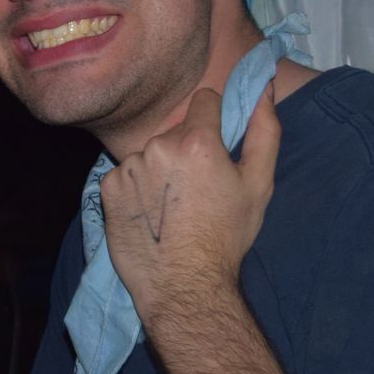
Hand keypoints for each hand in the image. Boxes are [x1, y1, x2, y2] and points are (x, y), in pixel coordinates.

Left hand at [99, 83, 279, 326]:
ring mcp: (129, 166)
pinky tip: (150, 213)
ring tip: (172, 205)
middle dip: (187, 149)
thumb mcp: (258, 184)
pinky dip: (137, 187)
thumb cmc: (226, 236)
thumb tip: (264, 89)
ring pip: (150, 153)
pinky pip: (126, 173)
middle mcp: (158, 146)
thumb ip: (264, 130)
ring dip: (160, 168)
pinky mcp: (108, 187)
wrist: (184, 285)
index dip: (214, 120)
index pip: (205, 101)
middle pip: (176, 131)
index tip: (217, 145)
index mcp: (197, 141)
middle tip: (197, 188)